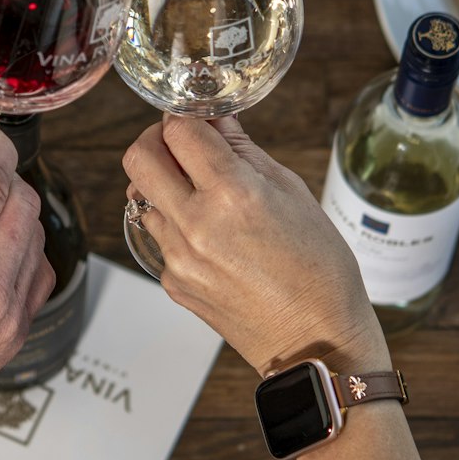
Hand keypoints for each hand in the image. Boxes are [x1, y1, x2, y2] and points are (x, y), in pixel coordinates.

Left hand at [123, 115, 387, 375]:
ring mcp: (177, 257)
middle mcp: (196, 224)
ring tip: (204, 196)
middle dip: (157, 140)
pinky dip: (176, 225)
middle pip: (139, 157)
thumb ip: (245, 152)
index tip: (197, 120)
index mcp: (233, 194)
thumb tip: (217, 120)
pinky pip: (158, 237)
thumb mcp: (293, 193)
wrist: (315, 343)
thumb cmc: (319, 270)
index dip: (186, 116)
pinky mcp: (171, 282)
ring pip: (142, 197)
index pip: (179, 130)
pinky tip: (213, 238)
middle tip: (183, 146)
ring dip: (165, 185)